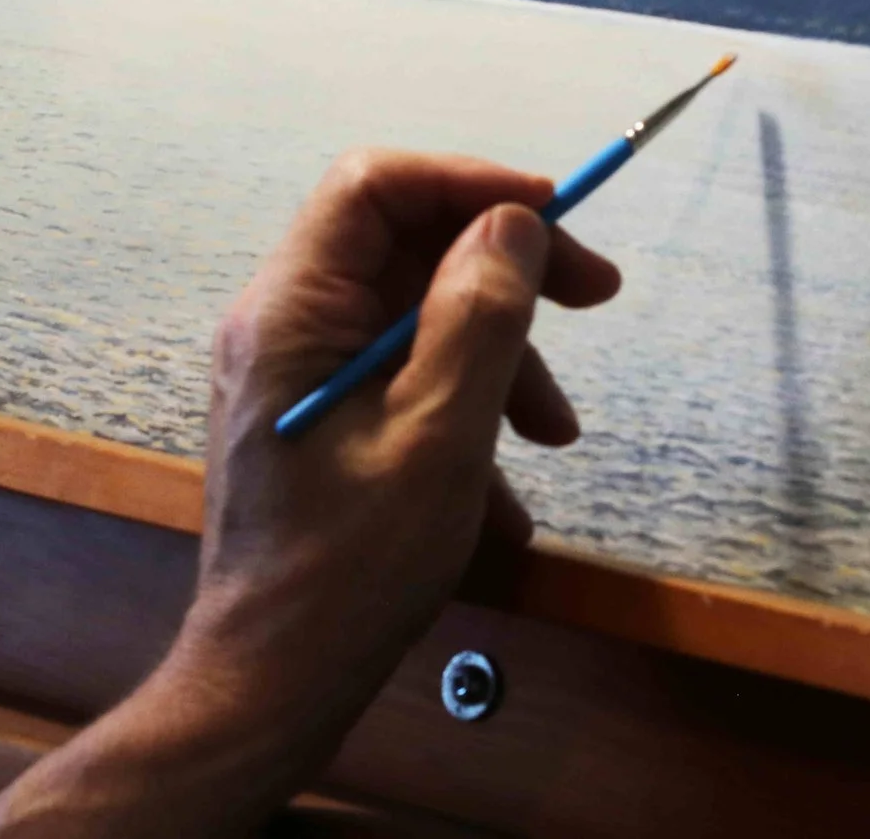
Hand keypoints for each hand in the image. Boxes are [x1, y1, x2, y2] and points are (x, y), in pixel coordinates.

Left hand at [0, 149, 619, 836]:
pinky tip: (507, 498)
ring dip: (500, 358)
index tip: (554, 214)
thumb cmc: (349, 566)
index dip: (470, 182)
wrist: (272, 686)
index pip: (375, 185)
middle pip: (407, 246)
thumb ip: (480, 317)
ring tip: (556, 433)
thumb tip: (512, 222)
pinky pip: (403, 381)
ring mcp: (299, 377)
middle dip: (506, 273)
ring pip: (417, 318)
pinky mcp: (320, 424)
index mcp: (292, 311)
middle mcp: (284, 327)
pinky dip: (467, 414)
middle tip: (596, 297)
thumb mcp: (439, 435)